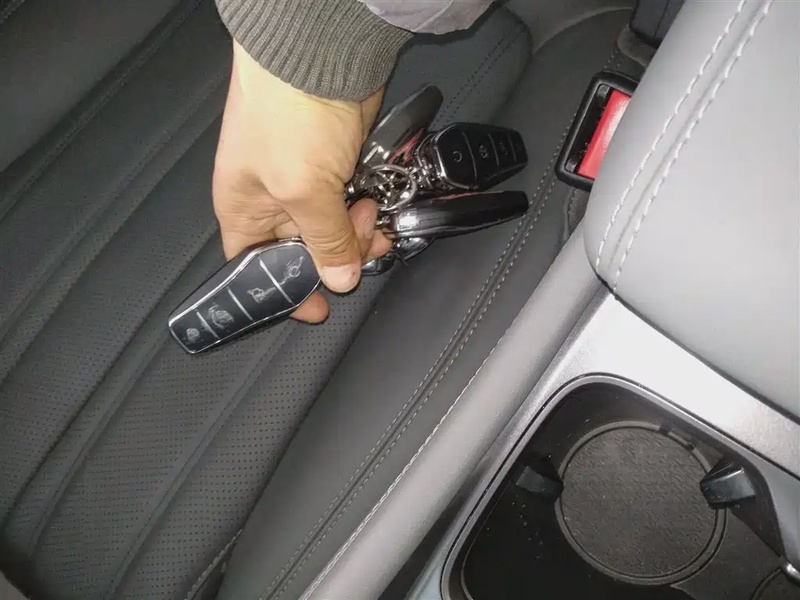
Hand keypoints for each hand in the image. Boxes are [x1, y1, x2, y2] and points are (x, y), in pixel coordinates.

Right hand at [212, 41, 391, 322]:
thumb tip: (339, 276)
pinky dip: (367, 211)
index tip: (314, 309)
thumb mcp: (302, 191)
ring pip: (334, 229)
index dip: (283, 292)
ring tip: (370, 215)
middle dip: (335, 258)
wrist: (319, 54)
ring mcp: (306, 181)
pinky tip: (378, 209)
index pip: (255, 268)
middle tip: (358, 248)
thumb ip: (324, 240)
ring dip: (357, 234)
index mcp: (244, 211)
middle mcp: (272, 201)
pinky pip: (352, 204)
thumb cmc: (286, 112)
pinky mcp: (336, 164)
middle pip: (304, 253)